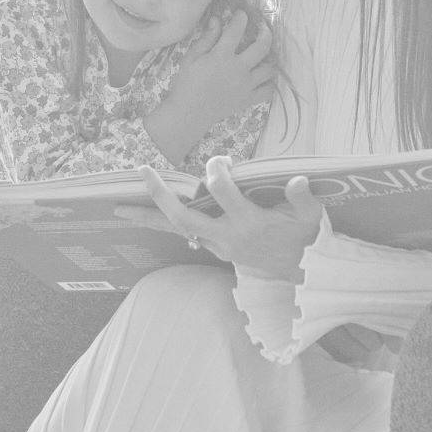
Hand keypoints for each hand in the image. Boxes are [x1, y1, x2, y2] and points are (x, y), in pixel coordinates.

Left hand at [113, 156, 323, 281]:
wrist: (303, 273)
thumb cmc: (307, 238)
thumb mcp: (312, 218)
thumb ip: (304, 199)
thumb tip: (298, 180)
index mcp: (249, 223)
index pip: (222, 192)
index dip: (217, 170)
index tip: (221, 159)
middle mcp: (228, 236)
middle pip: (183, 217)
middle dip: (160, 195)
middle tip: (142, 172)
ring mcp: (219, 245)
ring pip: (178, 229)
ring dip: (148, 217)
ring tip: (120, 207)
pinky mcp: (216, 248)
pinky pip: (186, 233)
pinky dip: (165, 222)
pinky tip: (147, 213)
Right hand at [145, 11, 273, 164]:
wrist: (189, 113)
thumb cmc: (187, 83)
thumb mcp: (191, 57)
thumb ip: (207, 38)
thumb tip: (218, 19)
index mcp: (221, 56)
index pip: (237, 30)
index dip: (241, 18)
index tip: (241, 14)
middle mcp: (238, 69)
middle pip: (262, 46)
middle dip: (265, 32)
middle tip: (261, 28)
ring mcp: (246, 85)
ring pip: (269, 68)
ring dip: (269, 58)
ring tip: (263, 54)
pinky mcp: (249, 100)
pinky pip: (268, 90)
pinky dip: (269, 83)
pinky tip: (262, 77)